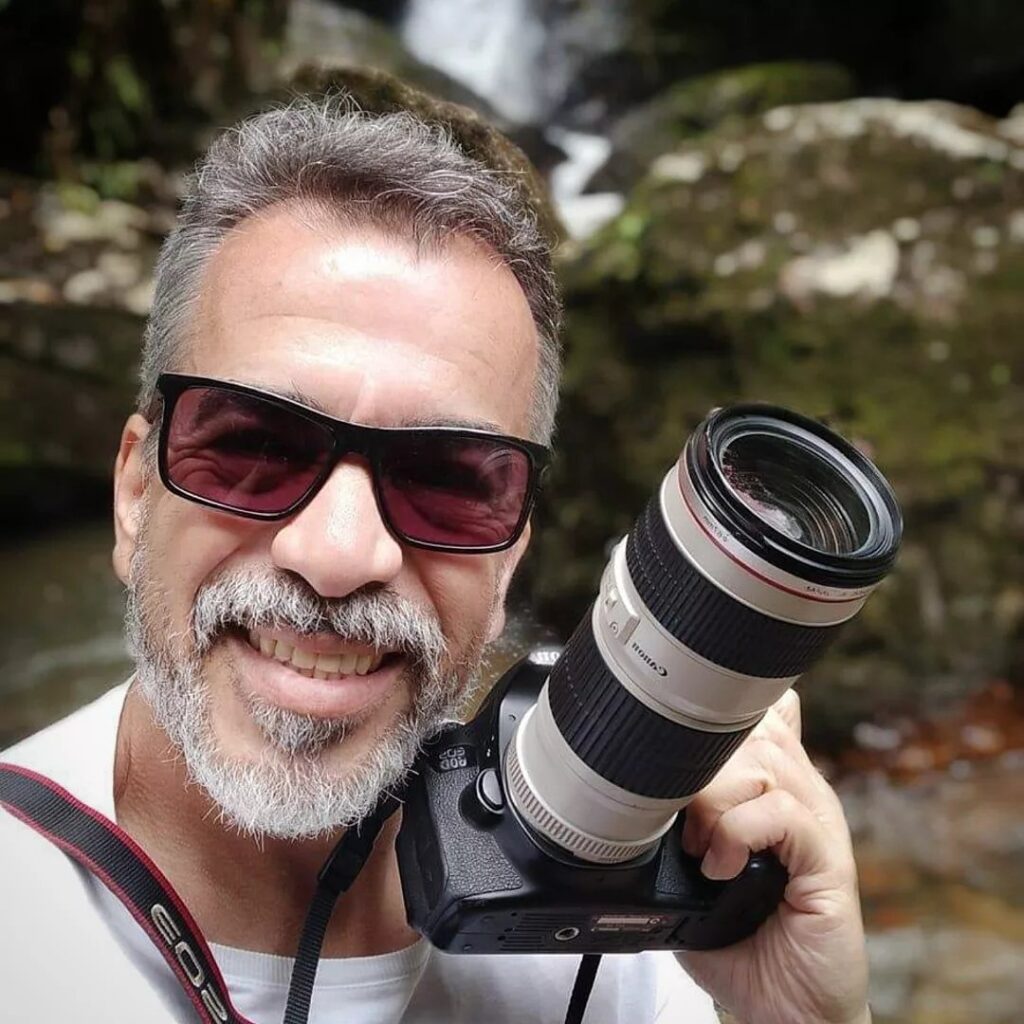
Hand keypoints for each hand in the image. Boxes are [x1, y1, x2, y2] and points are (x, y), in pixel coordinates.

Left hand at [675, 691, 870, 1023]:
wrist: (783, 1008)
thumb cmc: (740, 939)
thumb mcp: (694, 866)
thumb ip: (680, 819)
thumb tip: (633, 783)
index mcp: (772, 787)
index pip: (759, 713)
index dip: (718, 720)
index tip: (676, 755)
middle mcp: (799, 794)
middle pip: (752, 731)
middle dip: (703, 769)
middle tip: (685, 826)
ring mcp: (818, 824)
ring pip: (763, 764)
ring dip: (716, 804)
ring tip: (703, 851)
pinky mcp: (830, 862)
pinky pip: (783, 813)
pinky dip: (739, 834)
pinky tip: (723, 868)